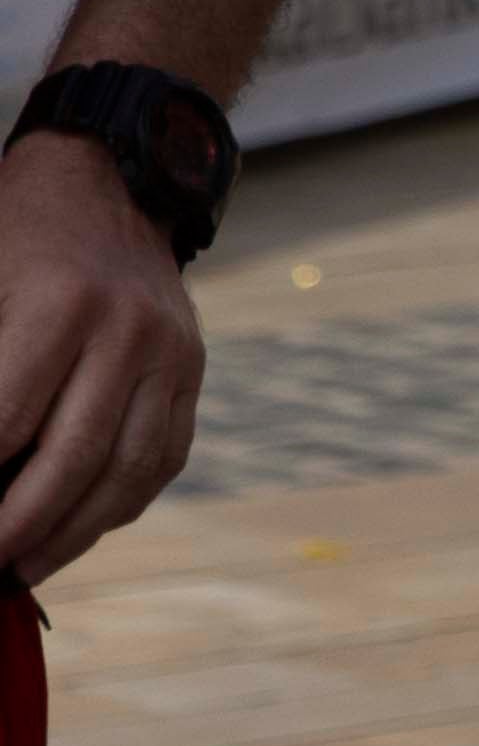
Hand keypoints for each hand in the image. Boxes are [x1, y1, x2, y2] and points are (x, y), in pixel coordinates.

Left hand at [0, 136, 203, 585]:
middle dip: (19, 527)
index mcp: (62, 302)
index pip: (9, 423)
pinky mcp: (193, 367)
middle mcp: (130, 329)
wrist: (112, 177)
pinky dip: (121, 504)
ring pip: (129, 470)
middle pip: (73, 458)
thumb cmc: (13, 233)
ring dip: (74, 533)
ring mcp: (174, 350)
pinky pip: (163, 456)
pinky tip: (79, 528)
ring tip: (25, 568)